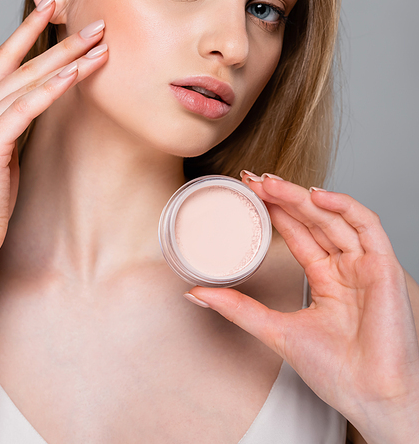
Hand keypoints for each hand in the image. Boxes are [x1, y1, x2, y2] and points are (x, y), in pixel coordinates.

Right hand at [0, 0, 107, 260]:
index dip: (30, 29)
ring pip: (30, 80)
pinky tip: (74, 74)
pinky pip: (26, 107)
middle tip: (96, 23)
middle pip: (25, 62)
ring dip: (67, 59)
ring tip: (98, 43)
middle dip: (63, 40)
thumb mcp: (3, 150)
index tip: (54, 6)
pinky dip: (52, 88)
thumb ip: (16, 122)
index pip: (7, 57)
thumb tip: (41, 104)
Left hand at [187, 174, 418, 442]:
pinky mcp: (384, 266)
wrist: (371, 399)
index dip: (274, 210)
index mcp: (326, 279)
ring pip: (333, 217)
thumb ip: (238, 308)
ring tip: (271, 184)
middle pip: (312, 219)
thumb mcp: (276, 331)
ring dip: (302, 197)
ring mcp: (365, 264)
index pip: (298, 233)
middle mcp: (346, 267)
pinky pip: (368, 225)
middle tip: (252, 180)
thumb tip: (196, 293)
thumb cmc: (338, 374)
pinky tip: (315, 196)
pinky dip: (344, 205)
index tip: (247, 193)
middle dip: (282, 197)